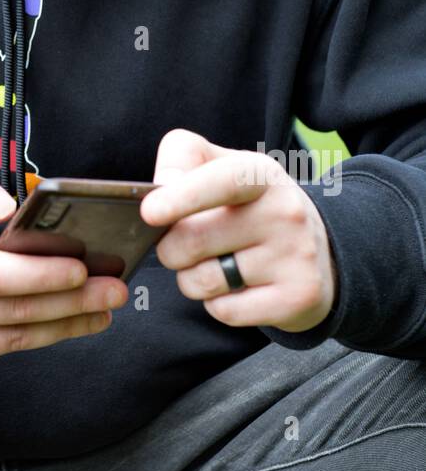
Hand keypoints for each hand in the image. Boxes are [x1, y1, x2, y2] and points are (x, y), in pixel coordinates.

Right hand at [0, 161, 128, 387]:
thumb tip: (10, 207)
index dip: (44, 275)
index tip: (85, 267)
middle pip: (15, 313)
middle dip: (74, 303)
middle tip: (117, 291)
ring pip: (12, 342)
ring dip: (64, 327)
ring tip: (102, 311)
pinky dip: (29, 341)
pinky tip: (58, 324)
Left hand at [139, 129, 338, 332]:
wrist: (321, 252)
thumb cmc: (252, 206)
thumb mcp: (225, 167)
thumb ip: (184, 160)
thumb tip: (160, 186)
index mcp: (262, 174)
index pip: (223, 180)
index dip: (182, 196)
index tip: (149, 212)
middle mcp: (285, 212)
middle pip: (191, 241)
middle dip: (170, 249)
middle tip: (185, 244)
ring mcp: (295, 256)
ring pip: (201, 281)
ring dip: (192, 278)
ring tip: (217, 265)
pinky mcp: (297, 298)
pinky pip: (224, 311)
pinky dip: (218, 304)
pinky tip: (238, 288)